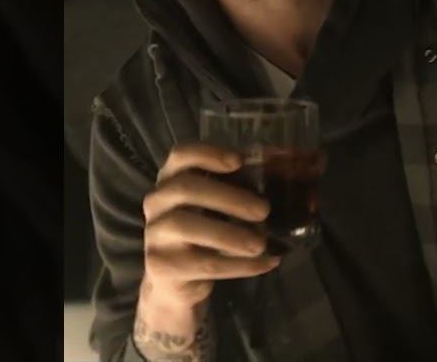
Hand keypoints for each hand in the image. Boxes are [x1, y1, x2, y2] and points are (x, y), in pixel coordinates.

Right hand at [141, 142, 280, 309]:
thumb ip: (234, 189)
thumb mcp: (211, 208)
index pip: (180, 155)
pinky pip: (205, 263)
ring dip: (231, 235)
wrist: (172, 283)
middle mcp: (157, 203)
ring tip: (261, 244)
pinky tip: (265, 263)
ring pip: (188, 226)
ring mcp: (155, 235)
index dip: (208, 153)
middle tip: (264, 210)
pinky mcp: (163, 266)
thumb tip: (280, 172)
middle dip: (229, 197)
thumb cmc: (200, 235)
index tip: (239, 161)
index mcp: (170, 180)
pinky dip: (240, 265)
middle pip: (186, 188)